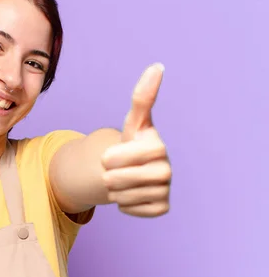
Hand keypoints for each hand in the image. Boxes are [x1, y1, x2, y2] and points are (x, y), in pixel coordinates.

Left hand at [101, 63, 171, 216]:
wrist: (134, 170)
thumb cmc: (132, 143)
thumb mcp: (133, 122)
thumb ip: (142, 97)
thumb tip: (157, 66)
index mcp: (158, 146)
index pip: (120, 157)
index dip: (110, 157)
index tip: (112, 155)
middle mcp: (167, 169)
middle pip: (118, 179)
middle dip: (109, 175)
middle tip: (115, 169)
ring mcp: (166, 190)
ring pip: (122, 197)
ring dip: (115, 190)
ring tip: (124, 180)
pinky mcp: (161, 208)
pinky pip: (130, 210)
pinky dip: (124, 204)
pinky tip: (132, 193)